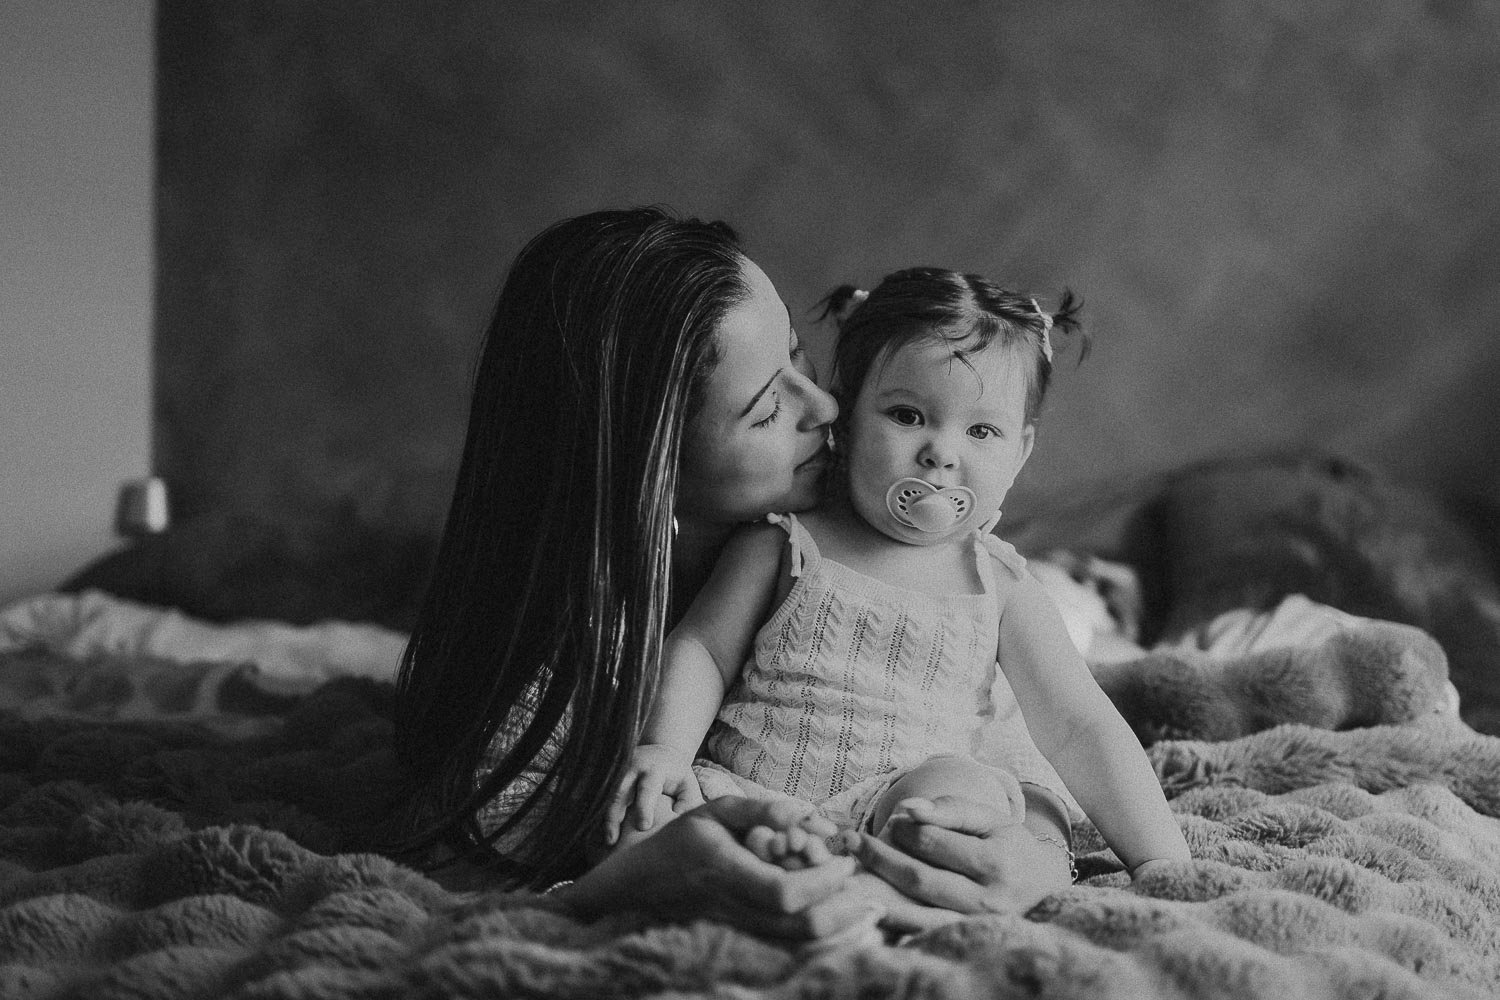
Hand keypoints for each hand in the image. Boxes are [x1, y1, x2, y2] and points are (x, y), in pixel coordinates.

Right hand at [560, 796, 875, 940]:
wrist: (640, 884)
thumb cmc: (679, 839)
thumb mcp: (714, 810)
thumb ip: (758, 808)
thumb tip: (801, 810)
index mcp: (727, 873)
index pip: (785, 893)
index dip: (822, 881)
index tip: (843, 861)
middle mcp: (734, 908)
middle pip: (799, 927)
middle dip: (843, 912)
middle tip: (872, 895)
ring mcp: (738, 928)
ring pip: (796, 944)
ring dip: (839, 929)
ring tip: (868, 912)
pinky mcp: (742, 938)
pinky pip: (787, 947)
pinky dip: (820, 938)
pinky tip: (844, 924)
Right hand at [604, 743, 703, 843]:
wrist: (660, 751)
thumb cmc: (677, 775)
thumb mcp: (688, 785)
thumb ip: (688, 804)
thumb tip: (682, 826)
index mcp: (655, 769)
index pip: (648, 788)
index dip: (644, 807)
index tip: (643, 828)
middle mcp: (633, 767)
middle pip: (620, 790)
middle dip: (615, 815)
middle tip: (612, 840)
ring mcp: (618, 770)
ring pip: (607, 793)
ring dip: (604, 816)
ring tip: (606, 839)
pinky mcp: (610, 774)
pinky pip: (600, 794)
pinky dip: (598, 811)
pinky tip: (598, 831)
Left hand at [846, 795, 1072, 914]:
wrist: (1044, 890)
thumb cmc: (1010, 846)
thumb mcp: (989, 818)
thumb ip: (950, 808)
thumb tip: (908, 809)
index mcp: (996, 862)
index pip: (935, 843)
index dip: (905, 830)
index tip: (892, 820)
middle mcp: (988, 900)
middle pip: (920, 878)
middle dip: (880, 858)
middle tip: (853, 841)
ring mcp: (975, 927)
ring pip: (916, 911)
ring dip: (877, 891)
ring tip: (849, 870)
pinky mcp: (964, 940)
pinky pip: (921, 932)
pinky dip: (893, 920)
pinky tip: (870, 902)